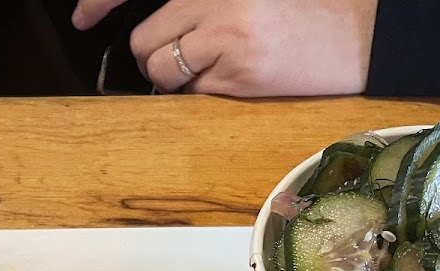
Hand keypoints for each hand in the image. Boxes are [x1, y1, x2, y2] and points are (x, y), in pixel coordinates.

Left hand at [73, 0, 377, 96]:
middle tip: (187, 55)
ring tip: (217, 65)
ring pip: (164, 73)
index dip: (98, 2)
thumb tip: (157, 27)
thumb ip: (199, 6)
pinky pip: (194, 94)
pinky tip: (238, 76)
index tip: (81, 17)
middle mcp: (213, 2)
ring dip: (178, 78)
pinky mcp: (237, 76)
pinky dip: (206, 93)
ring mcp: (224, 40)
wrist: (358, 38)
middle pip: (146, 42)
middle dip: (157, 56)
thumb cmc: (301, 12)